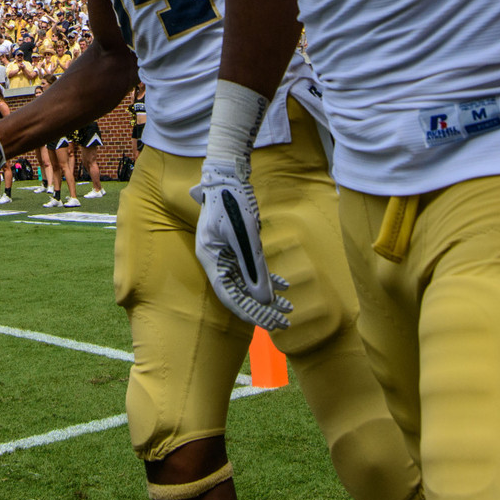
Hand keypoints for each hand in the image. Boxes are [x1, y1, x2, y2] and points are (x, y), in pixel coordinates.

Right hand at [191, 157, 290, 328]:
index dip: (250, 313)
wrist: (228, 174)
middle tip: (284, 322)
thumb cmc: (232, 201)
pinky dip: (267, 278)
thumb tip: (264, 300)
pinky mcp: (235, 246)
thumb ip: (253, 268)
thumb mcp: (245, 236)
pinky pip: (252, 268)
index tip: (269, 325)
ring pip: (248, 283)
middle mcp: (216, 260)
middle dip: (262, 309)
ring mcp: (225, 253)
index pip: (230, 296)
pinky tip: (284, 287)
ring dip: (268, 296)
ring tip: (288, 309)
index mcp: (211, 260)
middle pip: (239, 293)